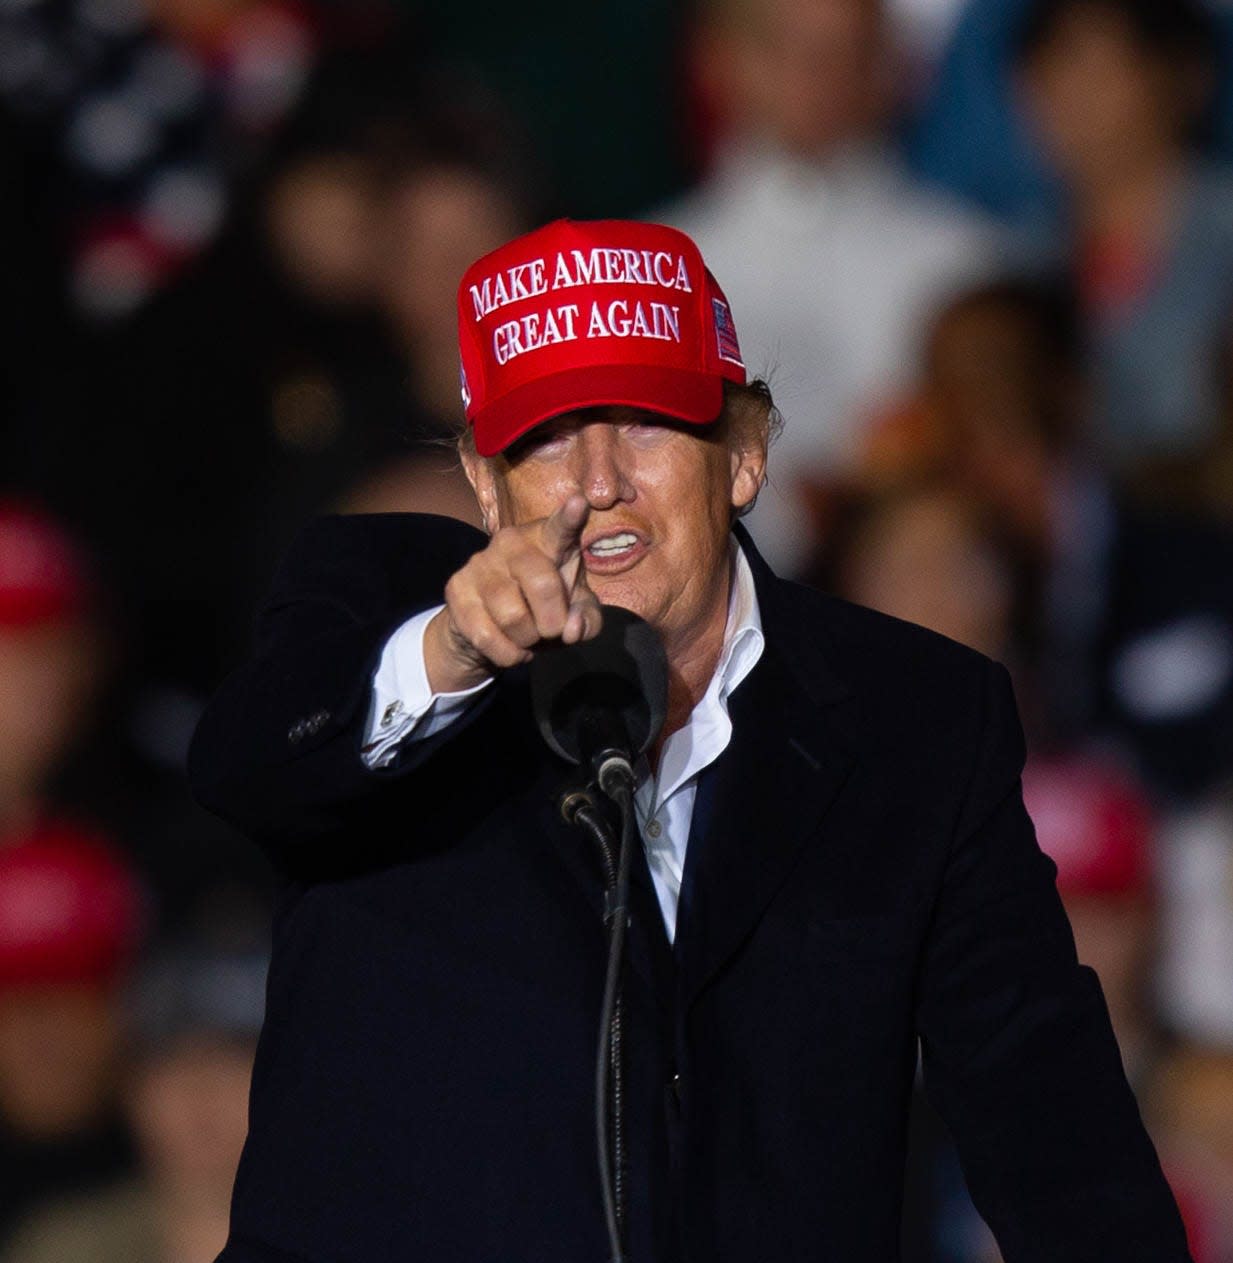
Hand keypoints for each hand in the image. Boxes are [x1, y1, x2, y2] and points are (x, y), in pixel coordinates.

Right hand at [424, 495, 602, 692]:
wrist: (490, 629)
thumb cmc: (545, 611)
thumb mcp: (576, 616)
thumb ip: (587, 621)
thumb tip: (571, 629)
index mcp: (548, 539)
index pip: (560, 527)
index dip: (570, 517)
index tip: (579, 502)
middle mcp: (511, 541)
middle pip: (542, 585)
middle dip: (553, 622)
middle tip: (551, 630)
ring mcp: (480, 562)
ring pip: (513, 616)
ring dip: (528, 640)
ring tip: (527, 636)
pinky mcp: (456, 588)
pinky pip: (487, 636)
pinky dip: (507, 653)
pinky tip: (509, 646)